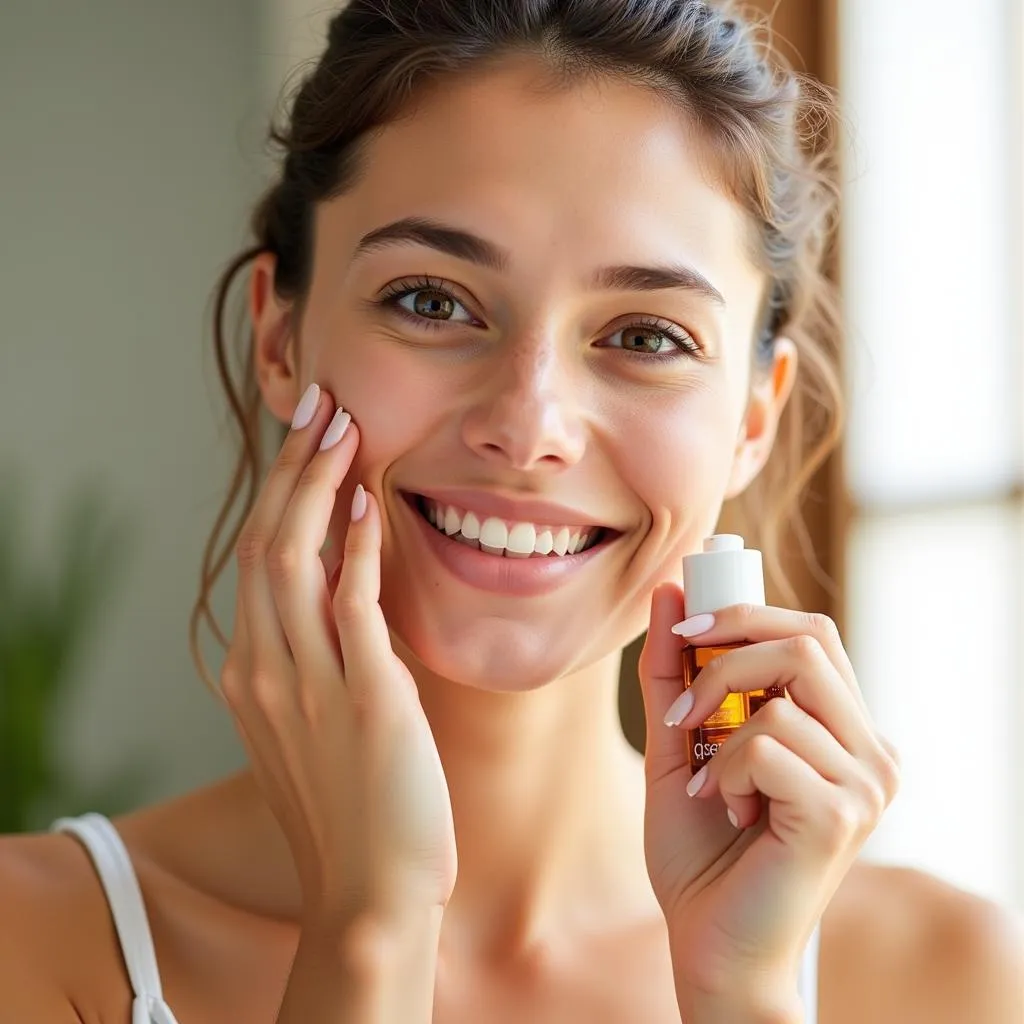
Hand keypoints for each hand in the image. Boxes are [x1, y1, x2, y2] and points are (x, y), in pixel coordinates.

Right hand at [219, 384, 456, 931]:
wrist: (371, 892)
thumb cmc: (354, 808)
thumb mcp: (314, 725)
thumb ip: (316, 659)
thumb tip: (343, 592)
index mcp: (251, 675)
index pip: (257, 560)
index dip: (277, 493)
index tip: (301, 442)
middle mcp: (265, 671)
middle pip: (265, 543)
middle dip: (289, 467)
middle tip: (318, 405)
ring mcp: (307, 684)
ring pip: (291, 559)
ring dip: (314, 485)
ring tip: (338, 425)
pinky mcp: (364, 698)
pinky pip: (348, 604)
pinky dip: (353, 547)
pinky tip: (366, 500)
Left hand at [638, 584, 899, 1014]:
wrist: (710, 943)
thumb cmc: (701, 849)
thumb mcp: (677, 743)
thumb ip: (673, 672)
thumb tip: (666, 591)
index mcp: (842, 730)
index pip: (813, 632)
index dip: (748, 614)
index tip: (683, 626)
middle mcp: (870, 751)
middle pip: (807, 641)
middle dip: (726, 653)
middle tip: (682, 705)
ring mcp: (865, 783)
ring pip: (785, 690)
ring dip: (719, 726)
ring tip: (709, 783)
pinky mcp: (841, 813)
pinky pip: (768, 743)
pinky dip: (727, 769)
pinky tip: (729, 810)